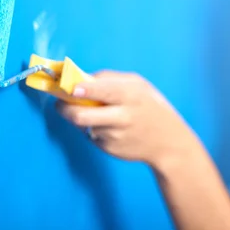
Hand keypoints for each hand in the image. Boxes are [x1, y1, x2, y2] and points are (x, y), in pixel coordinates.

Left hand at [56, 71, 196, 168]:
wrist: (168, 142)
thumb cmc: (151, 107)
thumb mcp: (139, 85)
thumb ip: (110, 79)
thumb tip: (81, 80)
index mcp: (130, 95)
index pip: (101, 91)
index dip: (81, 90)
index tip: (69, 89)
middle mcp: (122, 116)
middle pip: (81, 115)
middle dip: (65, 109)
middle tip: (60, 104)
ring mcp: (115, 136)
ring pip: (85, 124)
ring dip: (84, 119)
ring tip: (99, 114)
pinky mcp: (110, 149)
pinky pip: (91, 135)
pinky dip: (95, 130)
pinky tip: (111, 128)